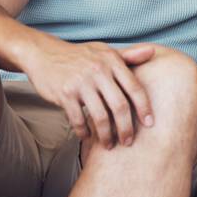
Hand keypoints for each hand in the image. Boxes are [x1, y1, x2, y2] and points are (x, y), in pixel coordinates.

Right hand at [22, 40, 155, 147]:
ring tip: (109, 144)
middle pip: (120, 106)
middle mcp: (98, 71)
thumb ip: (129, 55)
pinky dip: (83, 131)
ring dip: (106, 135)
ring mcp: (81, 82)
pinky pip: (78, 119)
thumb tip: (153, 53)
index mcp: (112, 61)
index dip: (144, 108)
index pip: (135, 88)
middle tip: (128, 142)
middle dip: (126, 128)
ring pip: (100, 116)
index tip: (150, 124)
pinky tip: (86, 137)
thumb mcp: (104, 52)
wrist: (42, 52)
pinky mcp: (64, 93)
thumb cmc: (80, 56)